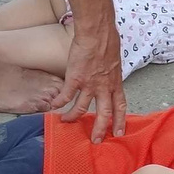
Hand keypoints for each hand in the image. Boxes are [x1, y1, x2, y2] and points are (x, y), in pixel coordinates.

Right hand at [56, 14, 125, 140]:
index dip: (120, 120)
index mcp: (115, 82)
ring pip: (82, 108)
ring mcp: (89, 84)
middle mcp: (104, 87)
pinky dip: (59, 102)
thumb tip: (109, 71)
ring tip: (67, 122)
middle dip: (100, 129)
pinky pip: (65, 95)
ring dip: (74, 117)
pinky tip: (53, 106)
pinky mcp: (75, 79)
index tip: (119, 132)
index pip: (120, 106)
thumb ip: (112, 70)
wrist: (97, 33)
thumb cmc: (107, 40)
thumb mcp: (115, 60)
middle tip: (96, 140)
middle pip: (104, 113)